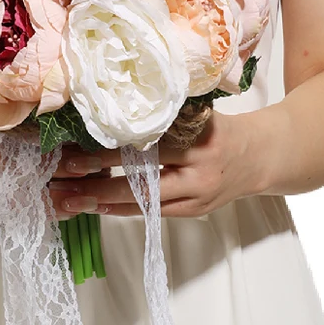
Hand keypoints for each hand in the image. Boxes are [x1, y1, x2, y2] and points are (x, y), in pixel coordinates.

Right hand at [0, 119, 115, 217]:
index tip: (78, 146)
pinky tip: (61, 209)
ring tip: (86, 199)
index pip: (5, 149)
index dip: (41, 150)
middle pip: (10, 181)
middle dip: (54, 178)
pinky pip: (0, 215)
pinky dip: (30, 211)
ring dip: (49, 203)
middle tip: (93, 172)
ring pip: (9, 205)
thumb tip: (49, 113)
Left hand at [47, 111, 269, 217]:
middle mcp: (200, 165)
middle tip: (62, 175)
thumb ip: (165, 115)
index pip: (147, 142)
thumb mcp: (200, 112)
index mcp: (199, 133)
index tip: (74, 148)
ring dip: (102, 200)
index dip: (110, 148)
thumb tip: (108, 110)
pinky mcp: (195, 210)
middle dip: (97, 177)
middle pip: (141, 175)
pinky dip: (124, 210)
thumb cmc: (221, 127)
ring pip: (144, 200)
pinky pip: (153, 213)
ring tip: (67, 199)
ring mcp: (199, 193)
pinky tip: (96, 208)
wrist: (261, 156)